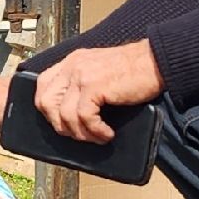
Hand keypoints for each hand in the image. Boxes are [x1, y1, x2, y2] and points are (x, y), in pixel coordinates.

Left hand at [33, 41, 165, 142]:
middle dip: (60, 125)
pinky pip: (84, 117)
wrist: (156, 61)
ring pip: (64, 114)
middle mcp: (73, 66)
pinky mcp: (94, 86)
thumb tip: (71, 116)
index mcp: (72, 62)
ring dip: (81, 133)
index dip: (48, 109)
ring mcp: (82, 75)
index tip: (63, 122)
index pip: (43, 85)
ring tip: (97, 136)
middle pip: (46, 102)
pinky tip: (107, 133)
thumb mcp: (100, 71)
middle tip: (80, 134)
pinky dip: (95, 130)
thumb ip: (83, 85)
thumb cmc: (135, 70)